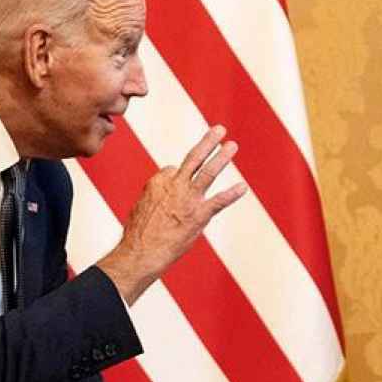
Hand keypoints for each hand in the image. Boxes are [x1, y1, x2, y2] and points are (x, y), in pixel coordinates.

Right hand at [98, 126, 247, 304]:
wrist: (140, 252)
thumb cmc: (139, 234)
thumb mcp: (141, 206)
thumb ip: (155, 194)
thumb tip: (163, 187)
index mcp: (157, 182)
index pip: (174, 169)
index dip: (178, 176)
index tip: (179, 184)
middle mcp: (173, 185)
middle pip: (193, 158)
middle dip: (208, 142)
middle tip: (220, 129)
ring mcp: (188, 199)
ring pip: (207, 172)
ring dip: (222, 157)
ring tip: (232, 145)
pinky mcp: (198, 215)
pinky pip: (219, 201)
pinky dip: (232, 194)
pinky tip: (243, 187)